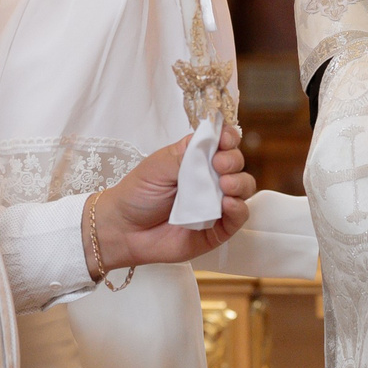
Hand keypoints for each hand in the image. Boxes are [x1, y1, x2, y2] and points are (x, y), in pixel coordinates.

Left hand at [95, 129, 255, 268]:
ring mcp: (215, 204)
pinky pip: (239, 218)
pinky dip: (239, 209)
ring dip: (239, 183)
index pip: (223, 143)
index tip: (224, 140)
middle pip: (237, 164)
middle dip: (233, 160)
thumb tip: (212, 137)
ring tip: (225, 185)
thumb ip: (186, 153)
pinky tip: (228, 204)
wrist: (123, 230)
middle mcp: (209, 180)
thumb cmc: (137, 195)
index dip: (228, 138)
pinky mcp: (218, 230)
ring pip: (244, 189)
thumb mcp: (158, 166)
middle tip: (219, 165)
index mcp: (196, 159)